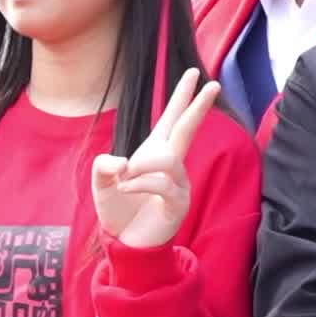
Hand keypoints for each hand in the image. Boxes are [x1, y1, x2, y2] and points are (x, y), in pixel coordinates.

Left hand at [90, 68, 219, 249]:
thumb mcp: (101, 183)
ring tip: (124, 179)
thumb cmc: (118, 209)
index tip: (196, 74)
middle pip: (187, 129)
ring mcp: (178, 183)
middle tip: (213, 83)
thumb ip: (103, 166)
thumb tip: (123, 164)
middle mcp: (171, 164)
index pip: (172, 119)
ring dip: (142, 165)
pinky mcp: (178, 203)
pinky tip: (126, 188)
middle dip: (198, 106)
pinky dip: (140, 184)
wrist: (125, 242)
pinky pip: (163, 184)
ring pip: (168, 159)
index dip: (182, 97)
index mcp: (154, 153)